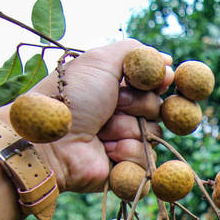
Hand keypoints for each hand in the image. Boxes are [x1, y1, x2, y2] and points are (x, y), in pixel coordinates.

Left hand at [0, 40, 172, 192]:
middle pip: (157, 107)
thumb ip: (135, 52)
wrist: (50, 142)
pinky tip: (106, 150)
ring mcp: (122, 140)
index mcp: (114, 86)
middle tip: (114, 105)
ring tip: (102, 131)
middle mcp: (120, 112)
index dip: (158, 82)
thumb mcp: (100, 61)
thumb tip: (169, 62)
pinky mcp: (123, 167)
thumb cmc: (71, 98)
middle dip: (138, 105)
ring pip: (153, 134)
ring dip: (128, 129)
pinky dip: (127, 152)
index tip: (159, 80)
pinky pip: (146, 159)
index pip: (153, 83)